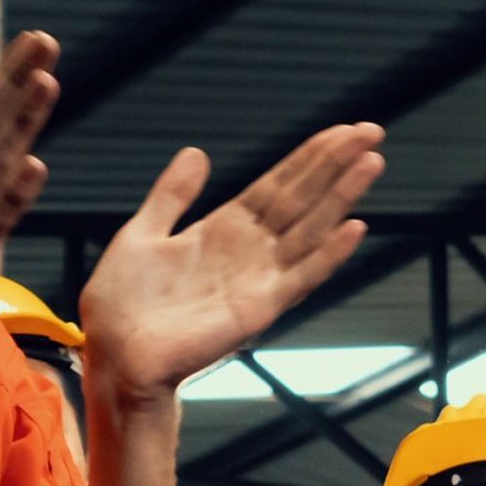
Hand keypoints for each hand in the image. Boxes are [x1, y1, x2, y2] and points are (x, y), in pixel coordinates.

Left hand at [82, 125, 385, 397]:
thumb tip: (195, 153)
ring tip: (371, 163)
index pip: (279, 183)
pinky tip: (353, 228)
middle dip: (336, 164)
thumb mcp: (141, 233)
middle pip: (303, 198)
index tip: (342, 130)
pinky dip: (329, 255)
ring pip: (310, 229)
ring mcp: (258, 279)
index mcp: (223, 229)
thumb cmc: (121, 306)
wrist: (114, 355)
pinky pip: (301, 277)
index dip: (310, 157)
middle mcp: (249, 251)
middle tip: (370, 132)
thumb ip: (172, 195)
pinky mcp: (258, 308)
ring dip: (342, 197)